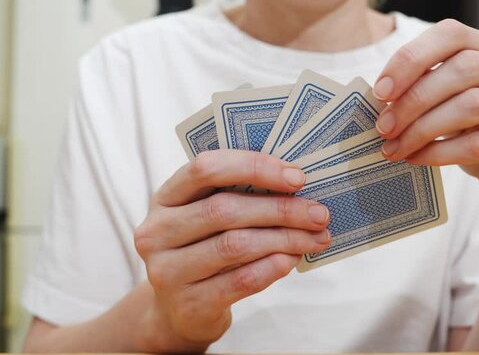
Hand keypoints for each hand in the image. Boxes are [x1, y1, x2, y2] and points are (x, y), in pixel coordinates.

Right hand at [134, 150, 330, 351]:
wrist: (179, 312)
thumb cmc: (204, 251)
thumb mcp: (208, 219)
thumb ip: (238, 196)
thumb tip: (297, 184)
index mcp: (165, 198)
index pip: (205, 168)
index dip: (254, 167)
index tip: (296, 177)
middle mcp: (157, 232)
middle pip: (224, 209)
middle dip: (280, 209)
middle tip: (319, 214)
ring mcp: (167, 271)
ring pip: (236, 245)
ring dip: (285, 239)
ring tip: (316, 238)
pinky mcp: (188, 305)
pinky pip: (241, 281)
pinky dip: (273, 267)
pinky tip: (292, 260)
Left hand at [374, 19, 478, 225]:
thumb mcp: (454, 108)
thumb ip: (429, 91)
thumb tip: (383, 95)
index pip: (453, 34)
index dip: (412, 59)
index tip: (381, 90)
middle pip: (462, 69)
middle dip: (414, 99)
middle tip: (384, 126)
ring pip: (472, 105)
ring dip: (422, 129)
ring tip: (395, 148)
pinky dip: (440, 153)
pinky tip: (417, 160)